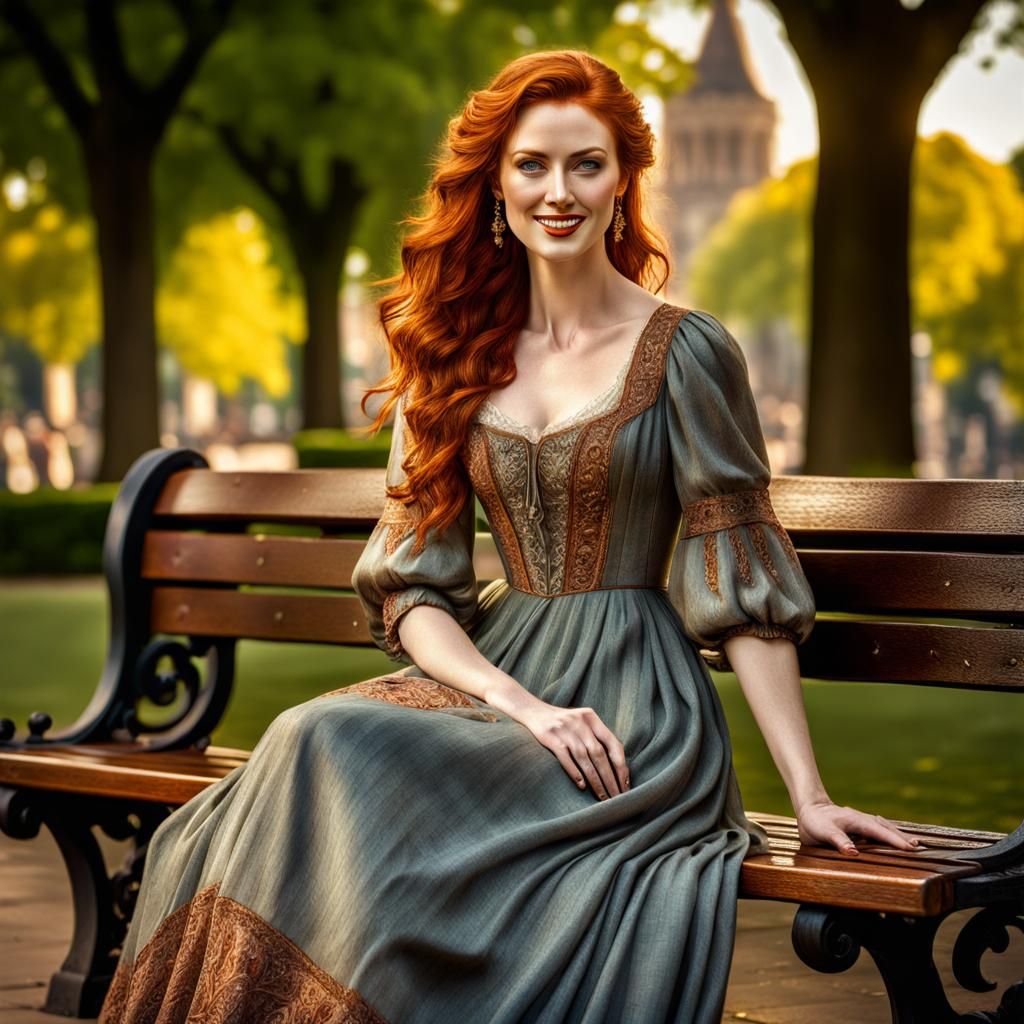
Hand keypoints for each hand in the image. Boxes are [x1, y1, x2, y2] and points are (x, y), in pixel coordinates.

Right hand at [516, 701, 628, 799]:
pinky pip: (565, 758)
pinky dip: (575, 772)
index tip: (625, 784)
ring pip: (585, 758)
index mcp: (592, 718)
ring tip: (602, 797)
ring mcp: (565, 729)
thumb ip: (597, 736)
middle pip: (600, 754)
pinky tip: (582, 786)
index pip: (613, 743)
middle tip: (616, 797)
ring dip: (595, 780)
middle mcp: (580, 722)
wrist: (533, 710)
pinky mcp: (551, 737)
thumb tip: (618, 764)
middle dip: (610, 778)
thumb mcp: (582, 721)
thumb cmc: (563, 722)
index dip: (621, 765)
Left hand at [797, 799, 920, 855]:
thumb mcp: (824, 832)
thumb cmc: (815, 822)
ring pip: (883, 826)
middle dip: (902, 837)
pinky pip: (878, 827)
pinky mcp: (858, 824)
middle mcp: (862, 819)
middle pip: (886, 828)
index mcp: (857, 821)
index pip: (880, 832)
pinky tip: (892, 837)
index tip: (911, 849)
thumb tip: (853, 852)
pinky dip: (888, 832)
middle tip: (918, 847)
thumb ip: (838, 841)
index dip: (896, 841)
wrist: (809, 808)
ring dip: (897, 834)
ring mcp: (861, 820)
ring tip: (912, 843)